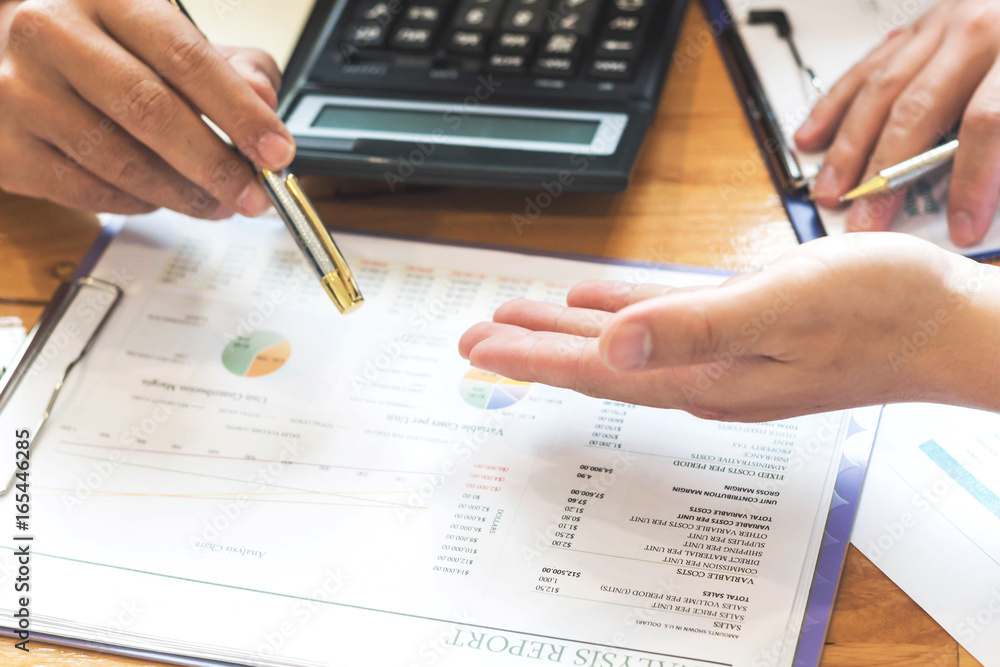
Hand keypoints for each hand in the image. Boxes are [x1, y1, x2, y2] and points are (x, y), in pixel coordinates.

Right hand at [0, 0, 293, 218]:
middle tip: (255, 195)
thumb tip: (262, 100)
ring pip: (121, 161)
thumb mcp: (160, 32)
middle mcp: (52, 33)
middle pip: (151, 111)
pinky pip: (88, 191)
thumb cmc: (94, 44)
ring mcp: (19, 90)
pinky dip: (137, 204)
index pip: (185, 57)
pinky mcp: (5, 145)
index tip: (278, 151)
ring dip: (184, 195)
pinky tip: (160, 198)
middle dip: (216, 165)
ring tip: (218, 203)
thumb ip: (223, 62)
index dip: (239, 112)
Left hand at [460, 234, 999, 421]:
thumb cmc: (877, 315)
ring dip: (566, 329)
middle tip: (476, 340)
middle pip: (596, 361)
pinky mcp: (741, 330)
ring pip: (622, 339)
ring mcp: (721, 354)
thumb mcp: (781, 309)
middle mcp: (701, 372)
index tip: (478, 352)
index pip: (595, 370)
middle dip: (531, 350)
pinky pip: (662, 319)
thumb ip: (694, 327)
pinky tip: (596, 299)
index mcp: (701, 374)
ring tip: (516, 317)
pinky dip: (621, 309)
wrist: (942, 324)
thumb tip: (612, 344)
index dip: (531, 358)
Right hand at [795, 0, 999, 246]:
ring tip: (830, 191)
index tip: (961, 228)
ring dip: (849, 148)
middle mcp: (977, 29)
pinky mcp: (921, 25)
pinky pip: (867, 68)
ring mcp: (942, 23)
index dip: (971, 182)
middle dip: (886, 176)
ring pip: (880, 91)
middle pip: (917, 111)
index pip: (987, 123)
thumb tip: (999, 196)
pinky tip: (813, 137)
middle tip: (867, 222)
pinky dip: (835, 105)